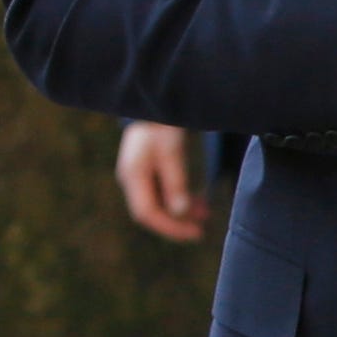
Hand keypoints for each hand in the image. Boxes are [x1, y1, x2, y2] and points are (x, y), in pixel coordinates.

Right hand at [115, 121, 210, 241]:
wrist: (154, 103)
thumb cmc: (163, 125)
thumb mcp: (173, 153)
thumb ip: (175, 183)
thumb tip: (180, 212)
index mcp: (133, 175)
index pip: (147, 213)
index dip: (169, 227)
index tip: (193, 233)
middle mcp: (131, 178)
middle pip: (152, 213)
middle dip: (176, 224)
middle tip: (200, 232)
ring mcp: (138, 175)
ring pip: (159, 204)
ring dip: (181, 212)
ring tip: (205, 214)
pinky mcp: (147, 170)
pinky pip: (162, 193)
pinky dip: (179, 200)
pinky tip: (198, 202)